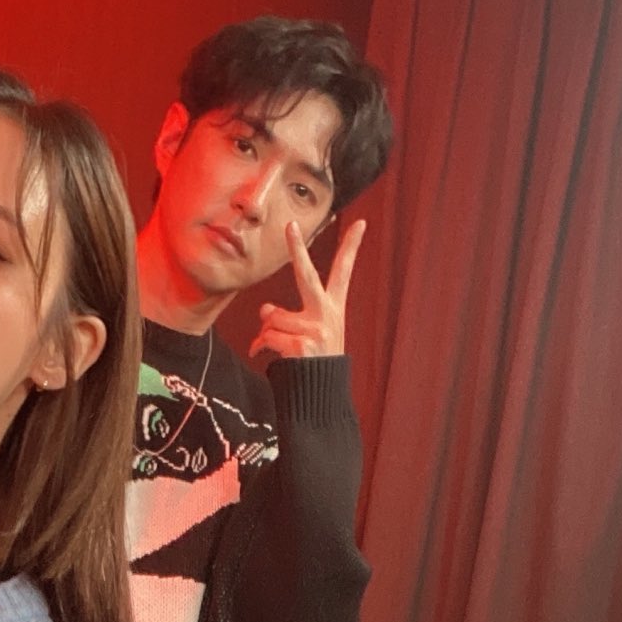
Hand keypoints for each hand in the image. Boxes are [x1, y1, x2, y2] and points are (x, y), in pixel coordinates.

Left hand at [249, 217, 364, 363]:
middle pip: (307, 274)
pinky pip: (267, 335)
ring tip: (272, 347)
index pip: (344, 273)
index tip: (360, 223)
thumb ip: (290, 317)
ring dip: (265, 332)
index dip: (352, 247)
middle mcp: (327, 315)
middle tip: (289, 225)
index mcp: (334, 309)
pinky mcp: (301, 345)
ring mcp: (315, 330)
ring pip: (272, 315)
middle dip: (297, 248)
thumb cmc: (314, 365)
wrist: (319, 398)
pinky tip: (264, 355)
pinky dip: (260, 346)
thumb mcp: (310, 336)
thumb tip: (264, 309)